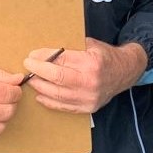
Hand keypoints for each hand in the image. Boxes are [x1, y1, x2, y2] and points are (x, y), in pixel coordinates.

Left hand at [23, 39, 148, 113]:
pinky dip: (49, 101)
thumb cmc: (105, 56)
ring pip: (57, 94)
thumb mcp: (91, 45)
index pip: (61, 60)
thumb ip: (71, 48)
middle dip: (38, 71)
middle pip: (57, 78)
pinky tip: (40, 95)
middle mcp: (91, 82)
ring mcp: (89, 97)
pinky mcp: (88, 108)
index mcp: (91, 62)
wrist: (125, 72)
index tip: (32, 55)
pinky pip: (63, 106)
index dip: (43, 58)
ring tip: (31, 80)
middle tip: (27, 66)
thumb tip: (45, 52)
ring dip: (40, 87)